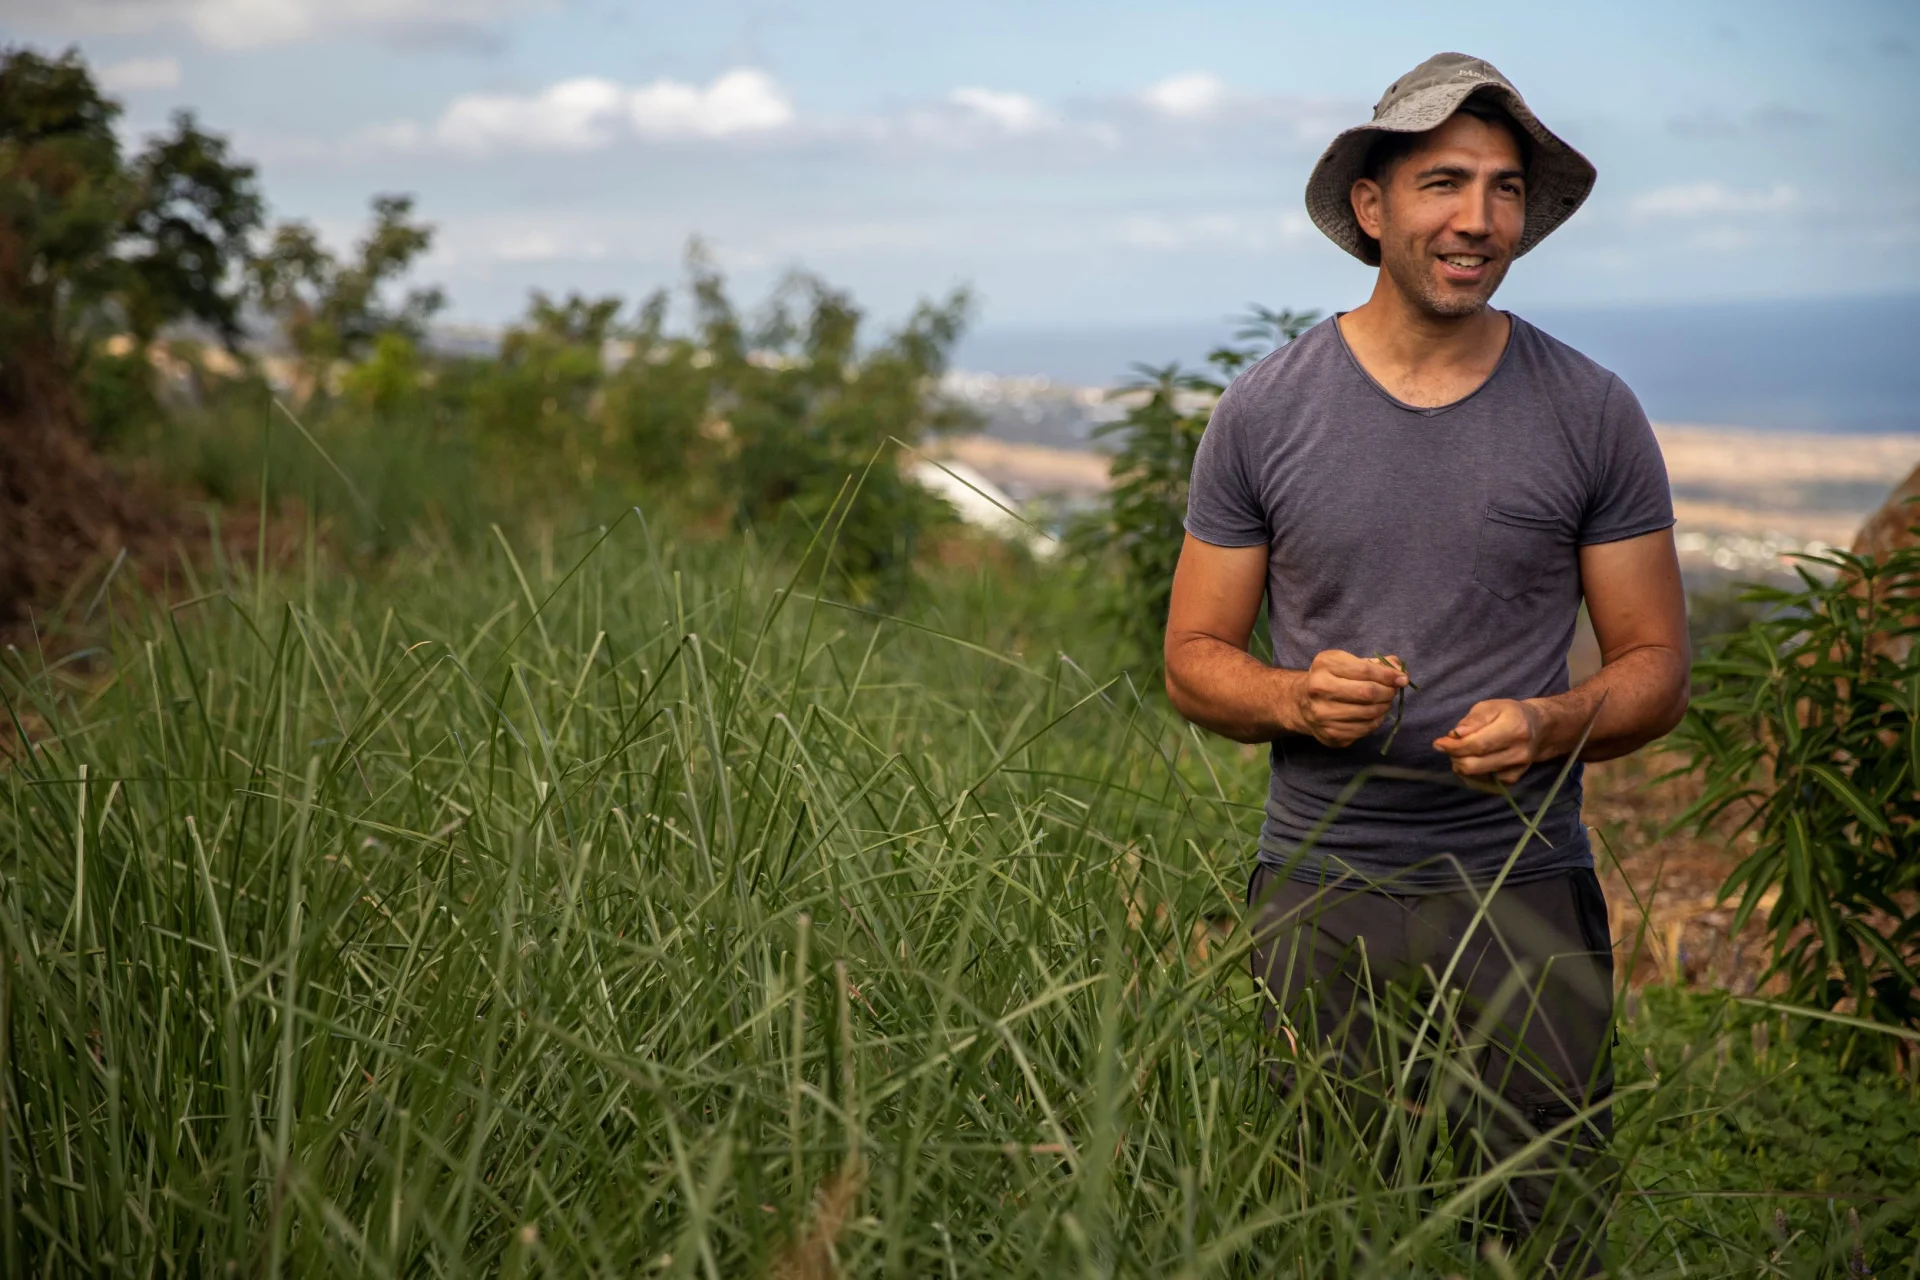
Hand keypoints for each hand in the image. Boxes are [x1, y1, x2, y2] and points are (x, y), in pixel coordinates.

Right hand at [1288, 650, 1406, 747]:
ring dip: (1384, 708)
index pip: (1365, 670)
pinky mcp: (1329, 733)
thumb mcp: (1348, 663)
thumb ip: (1376, 664)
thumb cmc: (1331, 678)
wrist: (1301, 702)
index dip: (1388, 675)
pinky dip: (1375, 722)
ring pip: (1369, 713)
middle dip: (1388, 692)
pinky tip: (1372, 715)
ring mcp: (1322, 714)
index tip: (1403, 679)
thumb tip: (1400, 671)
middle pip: (1367, 692)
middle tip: (1393, 692)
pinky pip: (1364, 729)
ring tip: (1383, 702)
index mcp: (1324, 665)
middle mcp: (1318, 689)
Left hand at [1433, 699, 1541, 785]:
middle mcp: (1519, 752)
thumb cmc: (1509, 714)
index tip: (1438, 743)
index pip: (1477, 744)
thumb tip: (1455, 734)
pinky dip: (1472, 773)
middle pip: (1474, 765)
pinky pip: (1483, 782)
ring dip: (1461, 765)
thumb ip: (1473, 720)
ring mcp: (1517, 768)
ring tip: (1463, 751)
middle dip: (1455, 757)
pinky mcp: (1513, 779)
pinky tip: (1475, 760)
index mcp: (1514, 728)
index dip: (1454, 746)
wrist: (1538, 729)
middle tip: (1450, 746)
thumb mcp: (1491, 706)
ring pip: (1476, 776)